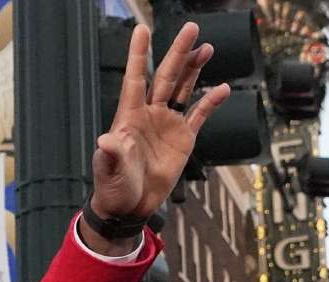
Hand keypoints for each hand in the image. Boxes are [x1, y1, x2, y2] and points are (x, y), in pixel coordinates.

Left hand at [89, 22, 229, 223]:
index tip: (142, 29)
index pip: (135, 78)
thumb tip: (106, 141)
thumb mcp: (110, 172)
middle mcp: (149, 114)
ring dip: (194, 69)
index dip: (139, 54)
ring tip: (206, 47)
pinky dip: (211, 103)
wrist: (130, 207)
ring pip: (183, 89)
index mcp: (129, 117)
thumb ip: (111, 155)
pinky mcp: (182, 139)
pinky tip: (223, 89)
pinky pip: (199, 115)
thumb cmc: (113, 187)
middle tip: (191, 28)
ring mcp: (167, 124)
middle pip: (166, 76)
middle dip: (178, 52)